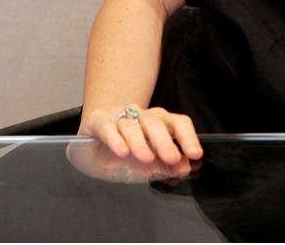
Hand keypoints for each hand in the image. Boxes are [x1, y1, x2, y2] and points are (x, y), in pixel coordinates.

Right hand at [77, 105, 203, 164]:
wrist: (90, 145)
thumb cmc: (122, 156)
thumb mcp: (145, 166)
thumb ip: (164, 166)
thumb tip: (184, 168)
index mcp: (158, 124)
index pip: (177, 123)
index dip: (188, 137)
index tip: (195, 154)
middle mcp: (140, 116)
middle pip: (156, 122)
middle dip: (165, 142)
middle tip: (172, 158)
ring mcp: (119, 117)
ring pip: (132, 125)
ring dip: (140, 142)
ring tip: (146, 159)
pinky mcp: (99, 121)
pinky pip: (108, 126)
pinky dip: (115, 139)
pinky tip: (122, 152)